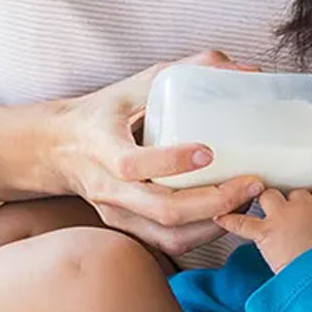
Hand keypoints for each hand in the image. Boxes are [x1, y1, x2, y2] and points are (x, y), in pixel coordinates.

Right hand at [45, 50, 263, 255]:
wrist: (60, 149)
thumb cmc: (104, 113)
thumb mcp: (137, 84)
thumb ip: (188, 71)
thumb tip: (246, 69)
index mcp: (102, 147)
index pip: (132, 164)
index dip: (171, 162)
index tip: (209, 152)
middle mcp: (108, 188)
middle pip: (163, 209)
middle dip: (215, 202)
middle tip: (251, 183)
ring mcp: (118, 214)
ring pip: (171, 235)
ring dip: (216, 223)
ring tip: (247, 200)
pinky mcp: (129, 228)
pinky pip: (171, 243)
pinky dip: (205, 233)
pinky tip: (229, 213)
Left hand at [215, 188, 311, 272]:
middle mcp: (302, 202)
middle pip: (293, 193)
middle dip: (292, 203)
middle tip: (293, 216)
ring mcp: (282, 215)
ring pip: (269, 196)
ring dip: (267, 203)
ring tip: (267, 211)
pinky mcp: (265, 231)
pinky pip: (242, 223)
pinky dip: (230, 221)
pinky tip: (221, 217)